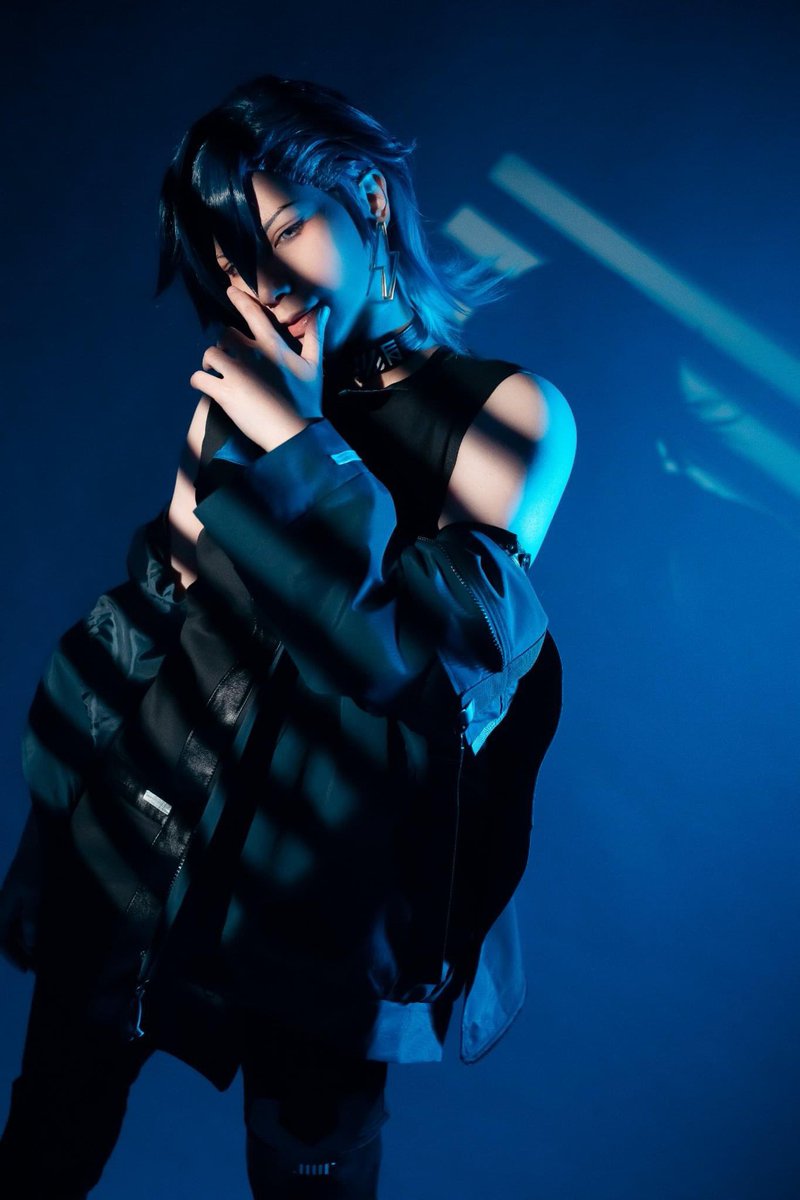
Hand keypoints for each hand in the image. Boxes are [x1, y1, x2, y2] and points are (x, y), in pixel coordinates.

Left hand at [189, 288, 330, 451]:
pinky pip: (199, 378)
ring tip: (215, 372)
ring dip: (210, 363)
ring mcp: (236, 373)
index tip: (229, 292)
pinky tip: (208, 386)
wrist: (295, 431)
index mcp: (272, 345)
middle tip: (229, 357)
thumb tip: (322, 310)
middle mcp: (252, 354)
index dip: (239, 299)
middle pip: (224, 334)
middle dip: (224, 345)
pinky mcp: (225, 393)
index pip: (253, 313)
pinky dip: (200, 381)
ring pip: (209, 354)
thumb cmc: (307, 399)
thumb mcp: (314, 365)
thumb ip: (314, 335)